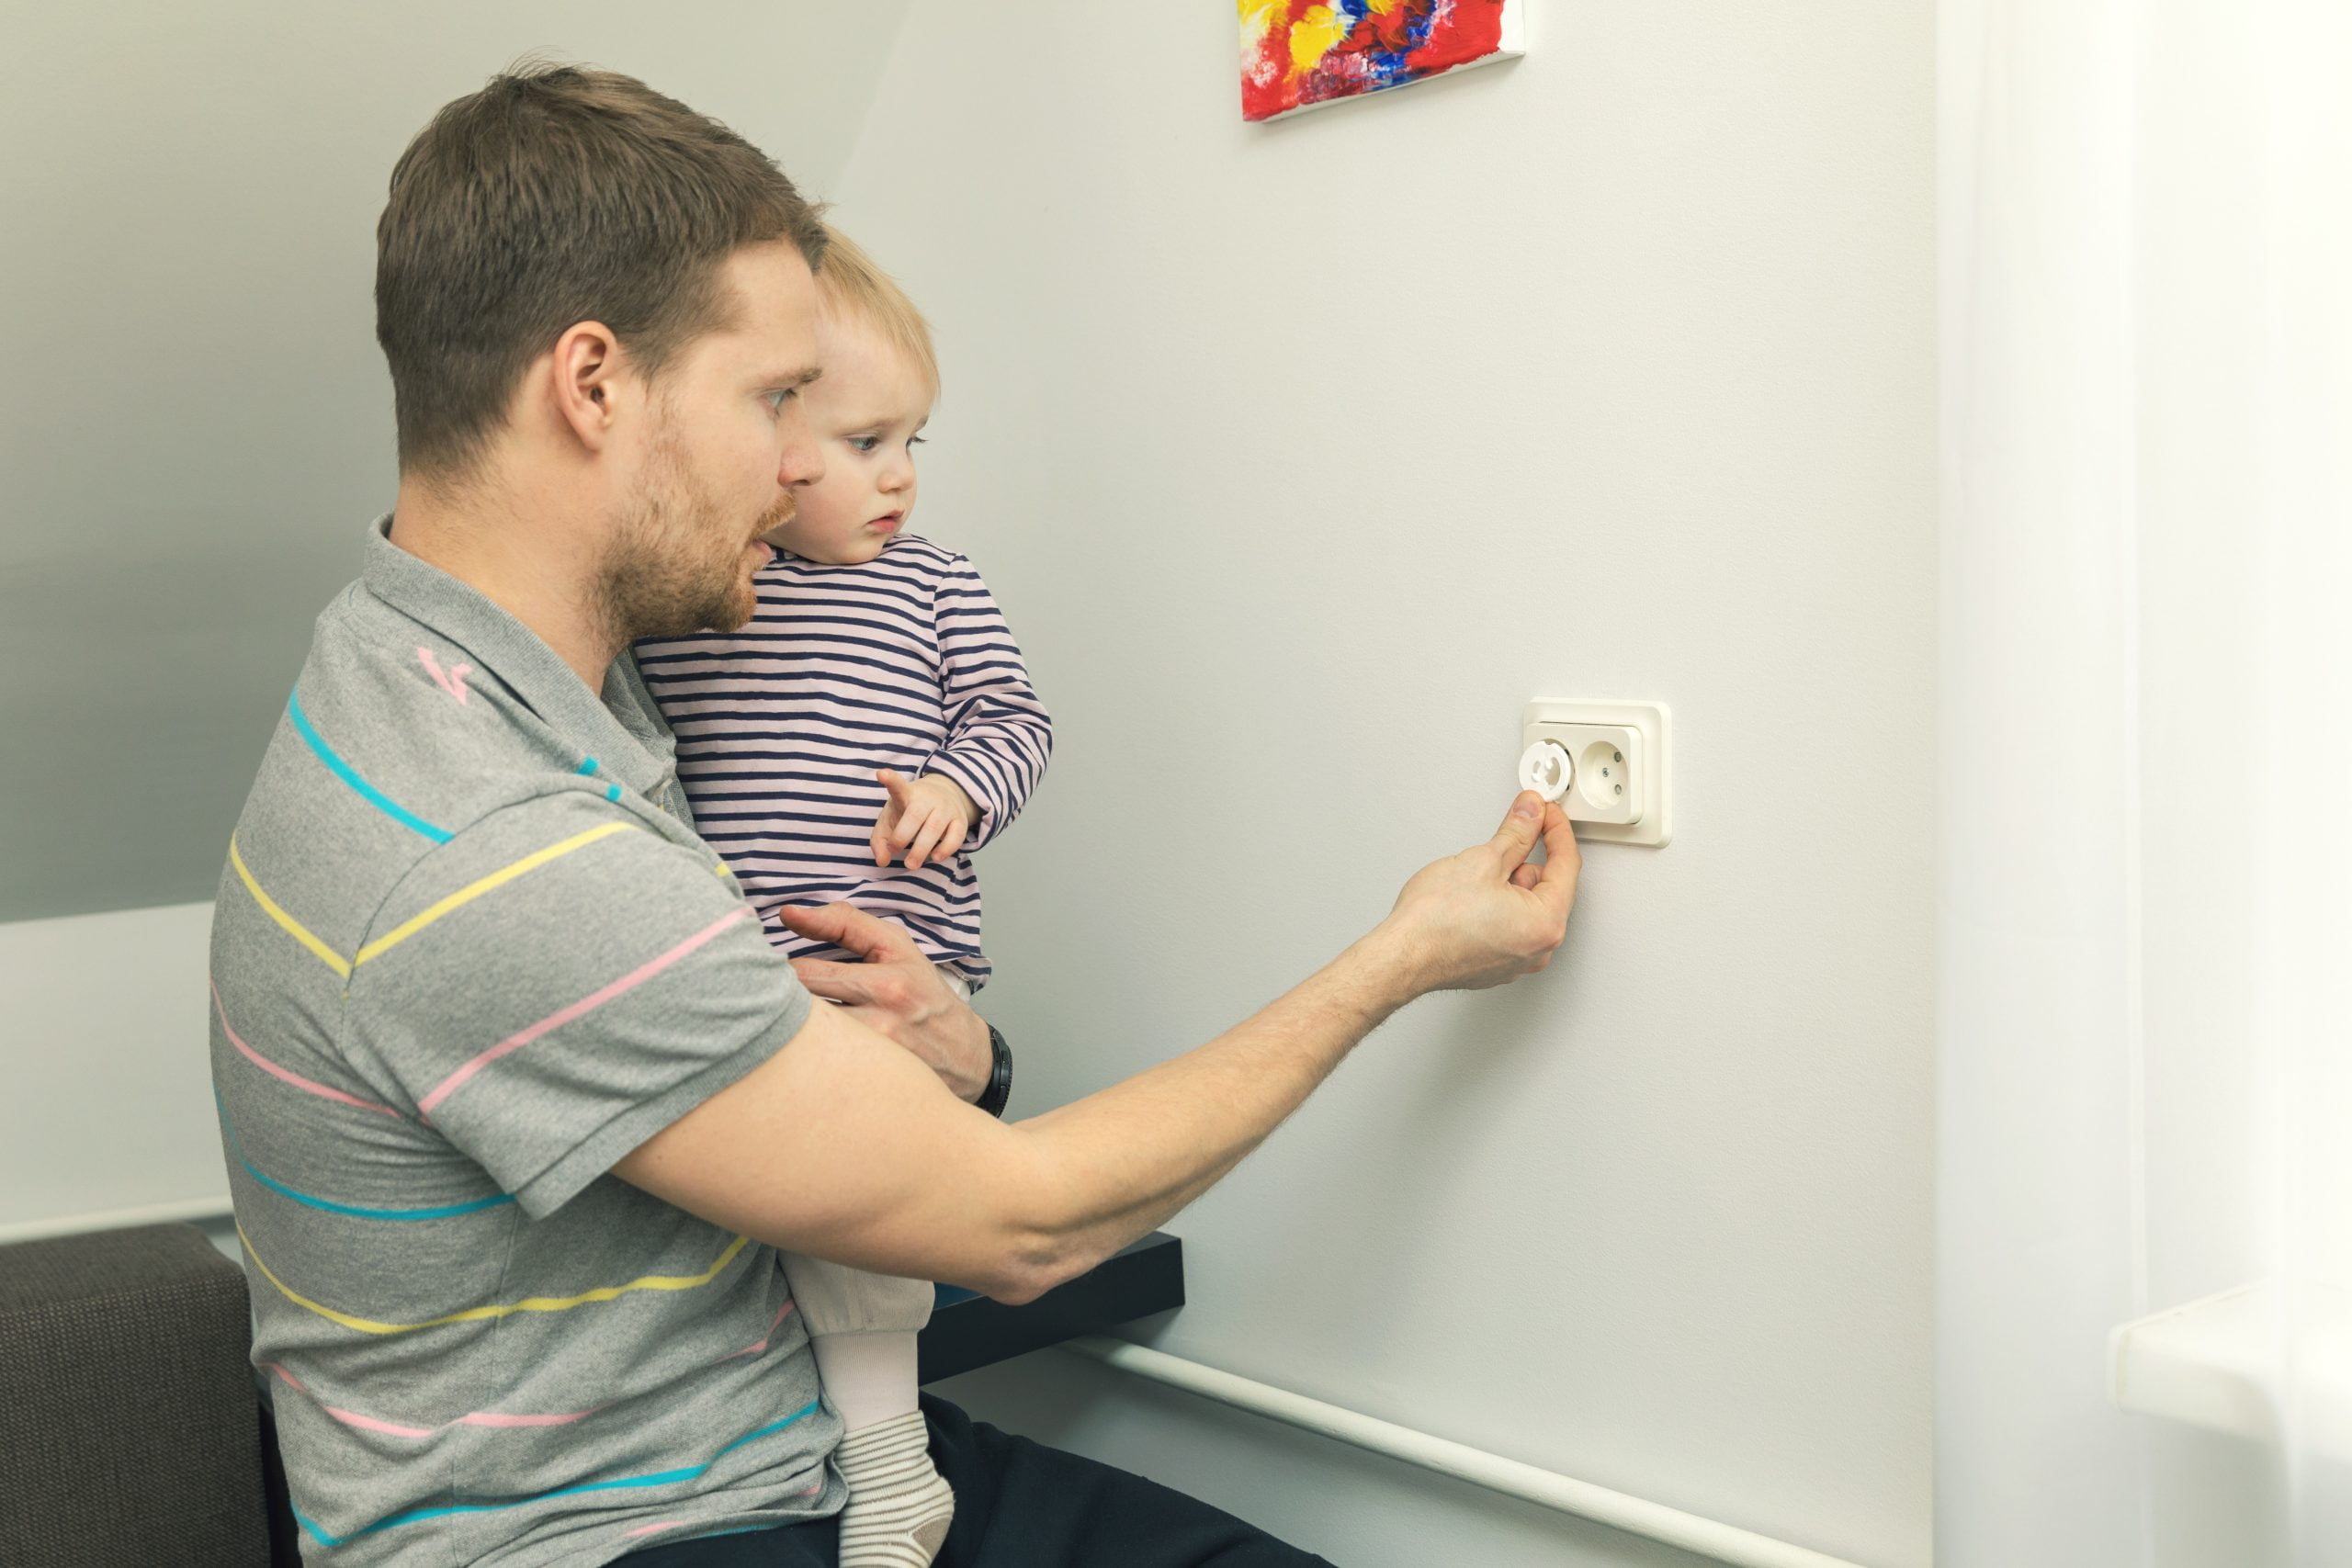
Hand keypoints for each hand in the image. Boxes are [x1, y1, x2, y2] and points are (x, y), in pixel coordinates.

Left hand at [776, 902, 991, 1101]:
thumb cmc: (923, 995)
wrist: (963, 1054)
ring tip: (785, 1023)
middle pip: (798, 1011)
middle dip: (775, 1001)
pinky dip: (802, 1056)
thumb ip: (843, 923)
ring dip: (786, 1031)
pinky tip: (804, 1049)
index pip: (805, 972)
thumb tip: (788, 913)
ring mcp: (872, 1059)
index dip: (777, 969)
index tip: (768, 967)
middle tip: (768, 997)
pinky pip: (815, 1069)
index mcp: (886, 982)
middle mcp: (880, 1022)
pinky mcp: (866, 1084)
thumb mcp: (895, 947)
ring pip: (803, 1042)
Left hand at [872, 769, 979, 870]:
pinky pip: (956, 837)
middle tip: (894, 853)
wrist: (944, 794)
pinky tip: (935, 857)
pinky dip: (945, 849)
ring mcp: (945, 808)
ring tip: (911, 864)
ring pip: (935, 828)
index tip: (881, 774)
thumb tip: (883, 861)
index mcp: (906, 793)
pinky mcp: (960, 820)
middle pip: (915, 815)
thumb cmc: (909, 811)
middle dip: (902, 836)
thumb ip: (880, 841)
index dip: (890, 780)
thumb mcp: (890, 820)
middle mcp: (927, 798)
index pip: (898, 786)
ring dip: (921, 849)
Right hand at [1375, 791, 1579, 993]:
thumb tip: (1531, 814)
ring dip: (1508, 886)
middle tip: (1495, 851)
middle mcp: (1539, 948)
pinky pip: (1510, 926)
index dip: (1556, 830)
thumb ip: (1516, 832)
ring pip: (1525, 906)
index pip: (1567, 864)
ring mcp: (1518, 960)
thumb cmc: (1435, 923)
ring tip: (1473, 884)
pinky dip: (1497, 908)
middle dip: (1525, 862)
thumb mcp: (1483, 861)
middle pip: (1547, 887)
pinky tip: (1470, 903)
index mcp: (1546, 923)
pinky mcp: (1497, 964)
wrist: (1401, 956)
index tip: (1546, 812)